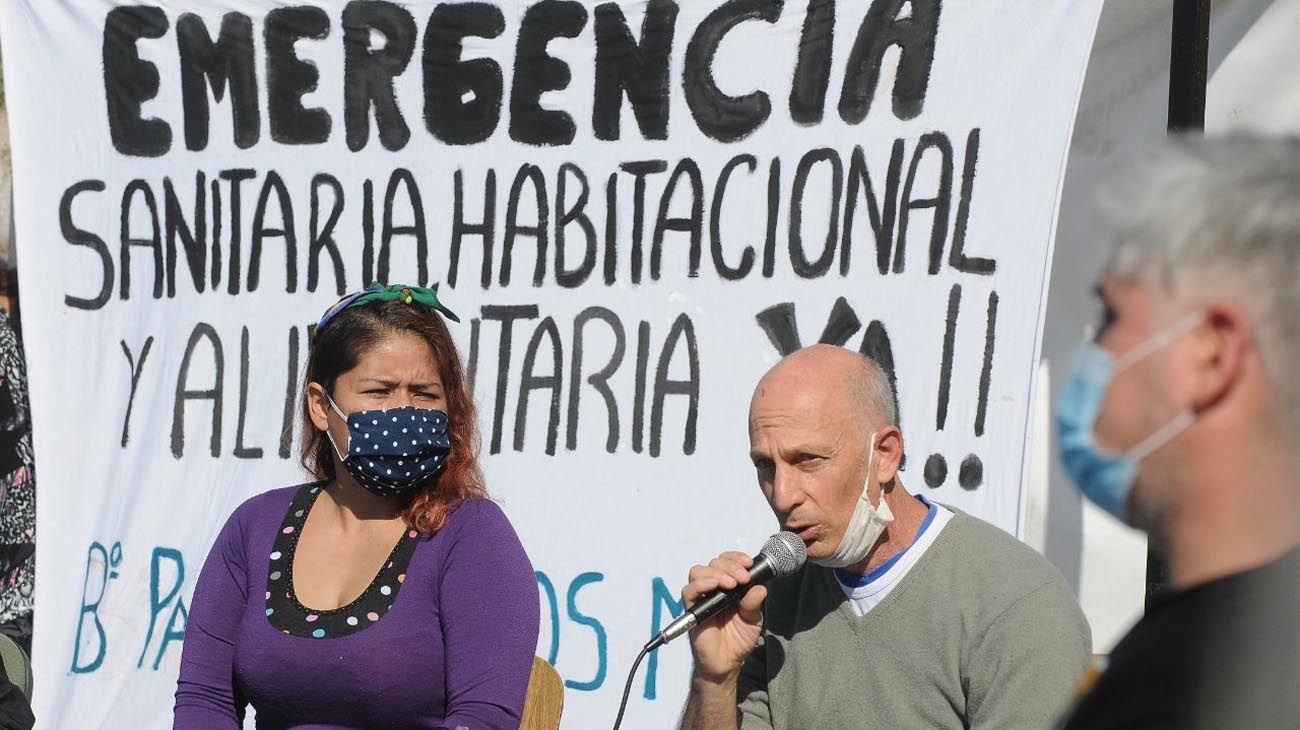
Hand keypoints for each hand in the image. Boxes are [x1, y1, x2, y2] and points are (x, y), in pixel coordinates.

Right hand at [680, 552, 767, 682]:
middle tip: (743, 578)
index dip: (736, 558)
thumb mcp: (753, 620)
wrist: (726, 663)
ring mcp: (701, 598)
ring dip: (717, 573)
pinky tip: (714, 586)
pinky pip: (689, 591)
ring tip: (731, 584)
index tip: (749, 564)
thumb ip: (754, 603)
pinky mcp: (692, 609)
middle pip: (714, 563)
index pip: (727, 562)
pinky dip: (701, 584)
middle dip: (731, 566)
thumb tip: (759, 587)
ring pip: (699, 571)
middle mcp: (713, 588)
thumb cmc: (738, 640)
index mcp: (728, 586)